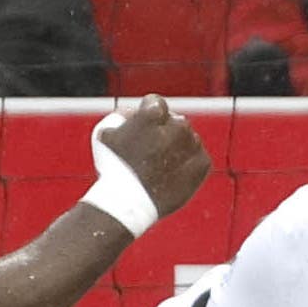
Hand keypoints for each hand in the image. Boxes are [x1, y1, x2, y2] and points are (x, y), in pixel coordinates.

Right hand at [97, 98, 212, 220]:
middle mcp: (177, 126)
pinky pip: (198, 157)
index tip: (139, 131)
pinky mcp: (202, 164)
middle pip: (174, 122)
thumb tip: (136, 113)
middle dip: (164, 133)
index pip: (156, 103)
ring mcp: (191, 145)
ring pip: (188, 139)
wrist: (126, 203)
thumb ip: (124, 115)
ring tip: (159, 167)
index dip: (145, 116)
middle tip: (149, 153)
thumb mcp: (105, 133)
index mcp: (154, 113)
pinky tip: (171, 174)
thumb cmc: (111, 167)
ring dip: (177, 149)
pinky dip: (188, 164)